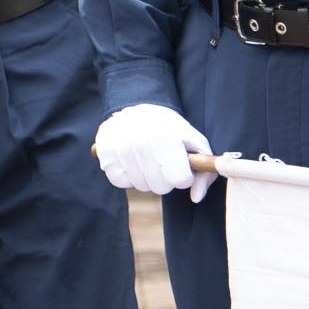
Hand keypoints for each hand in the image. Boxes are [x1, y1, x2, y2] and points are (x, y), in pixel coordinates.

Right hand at [94, 103, 216, 201]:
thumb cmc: (170, 129)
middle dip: (165, 179)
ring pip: (140, 186)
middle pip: (160, 187)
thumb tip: (195, 198)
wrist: (135, 110)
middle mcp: (141, 142)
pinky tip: (131, 162)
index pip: (180, 180)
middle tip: (162, 162)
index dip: (183, 176)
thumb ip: (204, 172)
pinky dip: (127, 177)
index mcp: (166, 138)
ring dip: (146, 178)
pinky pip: (120, 182)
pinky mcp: (104, 152)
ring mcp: (119, 147)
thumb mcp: (194, 142)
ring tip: (147, 160)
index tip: (179, 165)